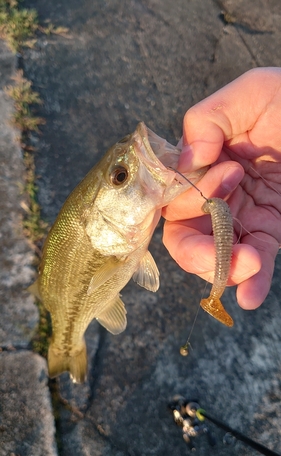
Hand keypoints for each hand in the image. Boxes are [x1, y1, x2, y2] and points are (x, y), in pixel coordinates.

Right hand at [163, 67, 280, 308]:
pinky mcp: (270, 230)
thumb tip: (189, 160)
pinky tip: (250, 297)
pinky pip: (254, 261)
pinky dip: (249, 283)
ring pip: (214, 255)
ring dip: (223, 268)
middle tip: (226, 243)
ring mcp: (242, 215)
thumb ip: (207, 118)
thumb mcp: (252, 92)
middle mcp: (215, 192)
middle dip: (196, 249)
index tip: (231, 172)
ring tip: (250, 263)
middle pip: (184, 234)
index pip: (171, 194)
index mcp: (202, 161)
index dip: (186, 197)